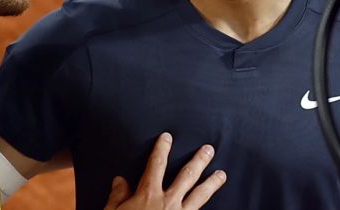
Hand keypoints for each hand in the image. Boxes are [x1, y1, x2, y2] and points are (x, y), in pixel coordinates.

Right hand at [103, 133, 226, 209]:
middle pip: (187, 176)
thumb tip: (120, 180)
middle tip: (209, 150)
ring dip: (211, 183)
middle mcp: (168, 202)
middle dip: (198, 161)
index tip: (167, 137)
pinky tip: (216, 207)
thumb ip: (118, 197)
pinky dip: (207, 209)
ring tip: (222, 174)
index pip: (156, 164)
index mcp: (148, 194)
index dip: (162, 149)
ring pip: (200, 195)